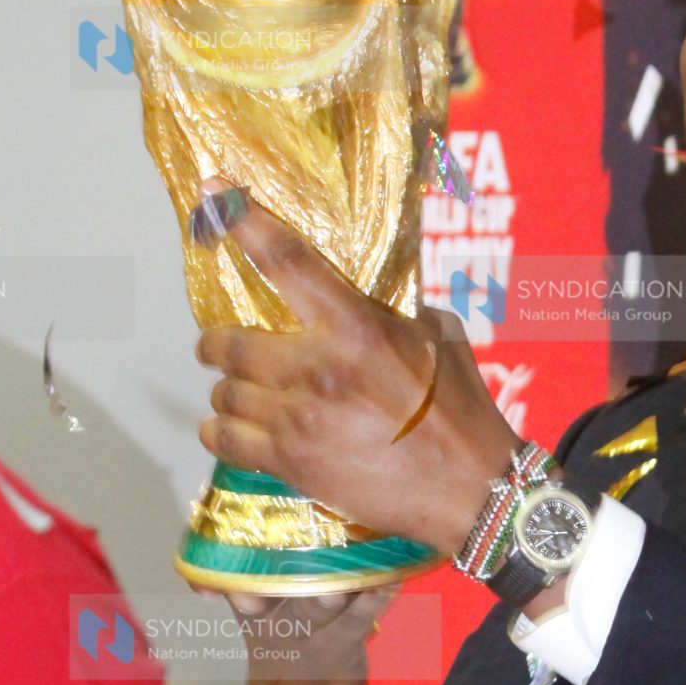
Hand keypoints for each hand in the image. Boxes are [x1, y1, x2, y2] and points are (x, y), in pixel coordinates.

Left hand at [197, 209, 517, 559]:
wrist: (469, 490)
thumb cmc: (462, 414)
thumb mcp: (438, 339)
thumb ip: (393, 313)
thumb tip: (369, 297)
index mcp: (358, 330)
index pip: (288, 262)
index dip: (244, 223)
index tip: (216, 194)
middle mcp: (320, 370)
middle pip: (230, 342)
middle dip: (217, 343)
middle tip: (219, 345)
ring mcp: (300, 420)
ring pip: (225, 392)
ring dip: (227, 389)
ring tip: (239, 392)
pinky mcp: (291, 464)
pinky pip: (225, 440)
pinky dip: (219, 431)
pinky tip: (228, 427)